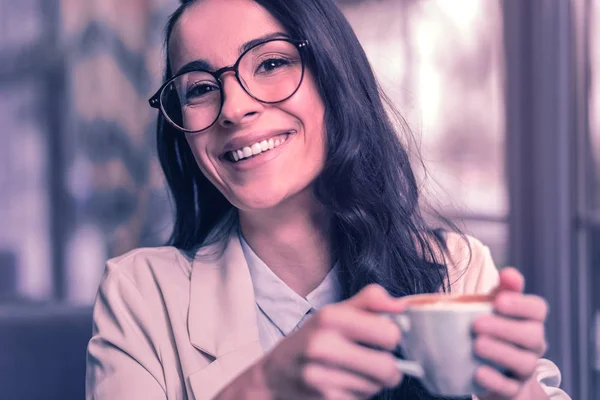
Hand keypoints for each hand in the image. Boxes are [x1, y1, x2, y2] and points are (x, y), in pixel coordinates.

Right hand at [256, 284, 404, 399]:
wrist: (275, 375)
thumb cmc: (311, 340)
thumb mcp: (334, 313)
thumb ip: (369, 302)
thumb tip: (401, 306)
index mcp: (330, 317)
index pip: (389, 333)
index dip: (393, 337)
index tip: (385, 338)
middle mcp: (323, 345)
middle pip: (387, 367)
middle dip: (389, 367)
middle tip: (380, 362)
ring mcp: (321, 376)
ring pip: (376, 387)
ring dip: (372, 382)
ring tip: (354, 372)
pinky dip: (358, 395)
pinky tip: (343, 385)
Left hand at [472, 268, 548, 399]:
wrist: (485, 366)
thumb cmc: (490, 327)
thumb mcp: (492, 306)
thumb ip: (502, 289)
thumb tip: (508, 273)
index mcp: (530, 320)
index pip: (538, 309)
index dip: (521, 304)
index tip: (498, 301)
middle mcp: (533, 344)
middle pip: (532, 336)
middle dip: (505, 328)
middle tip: (476, 324)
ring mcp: (525, 368)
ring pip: (523, 362)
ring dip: (499, 352)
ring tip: (476, 345)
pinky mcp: (513, 389)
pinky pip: (509, 387)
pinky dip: (495, 380)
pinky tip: (478, 372)